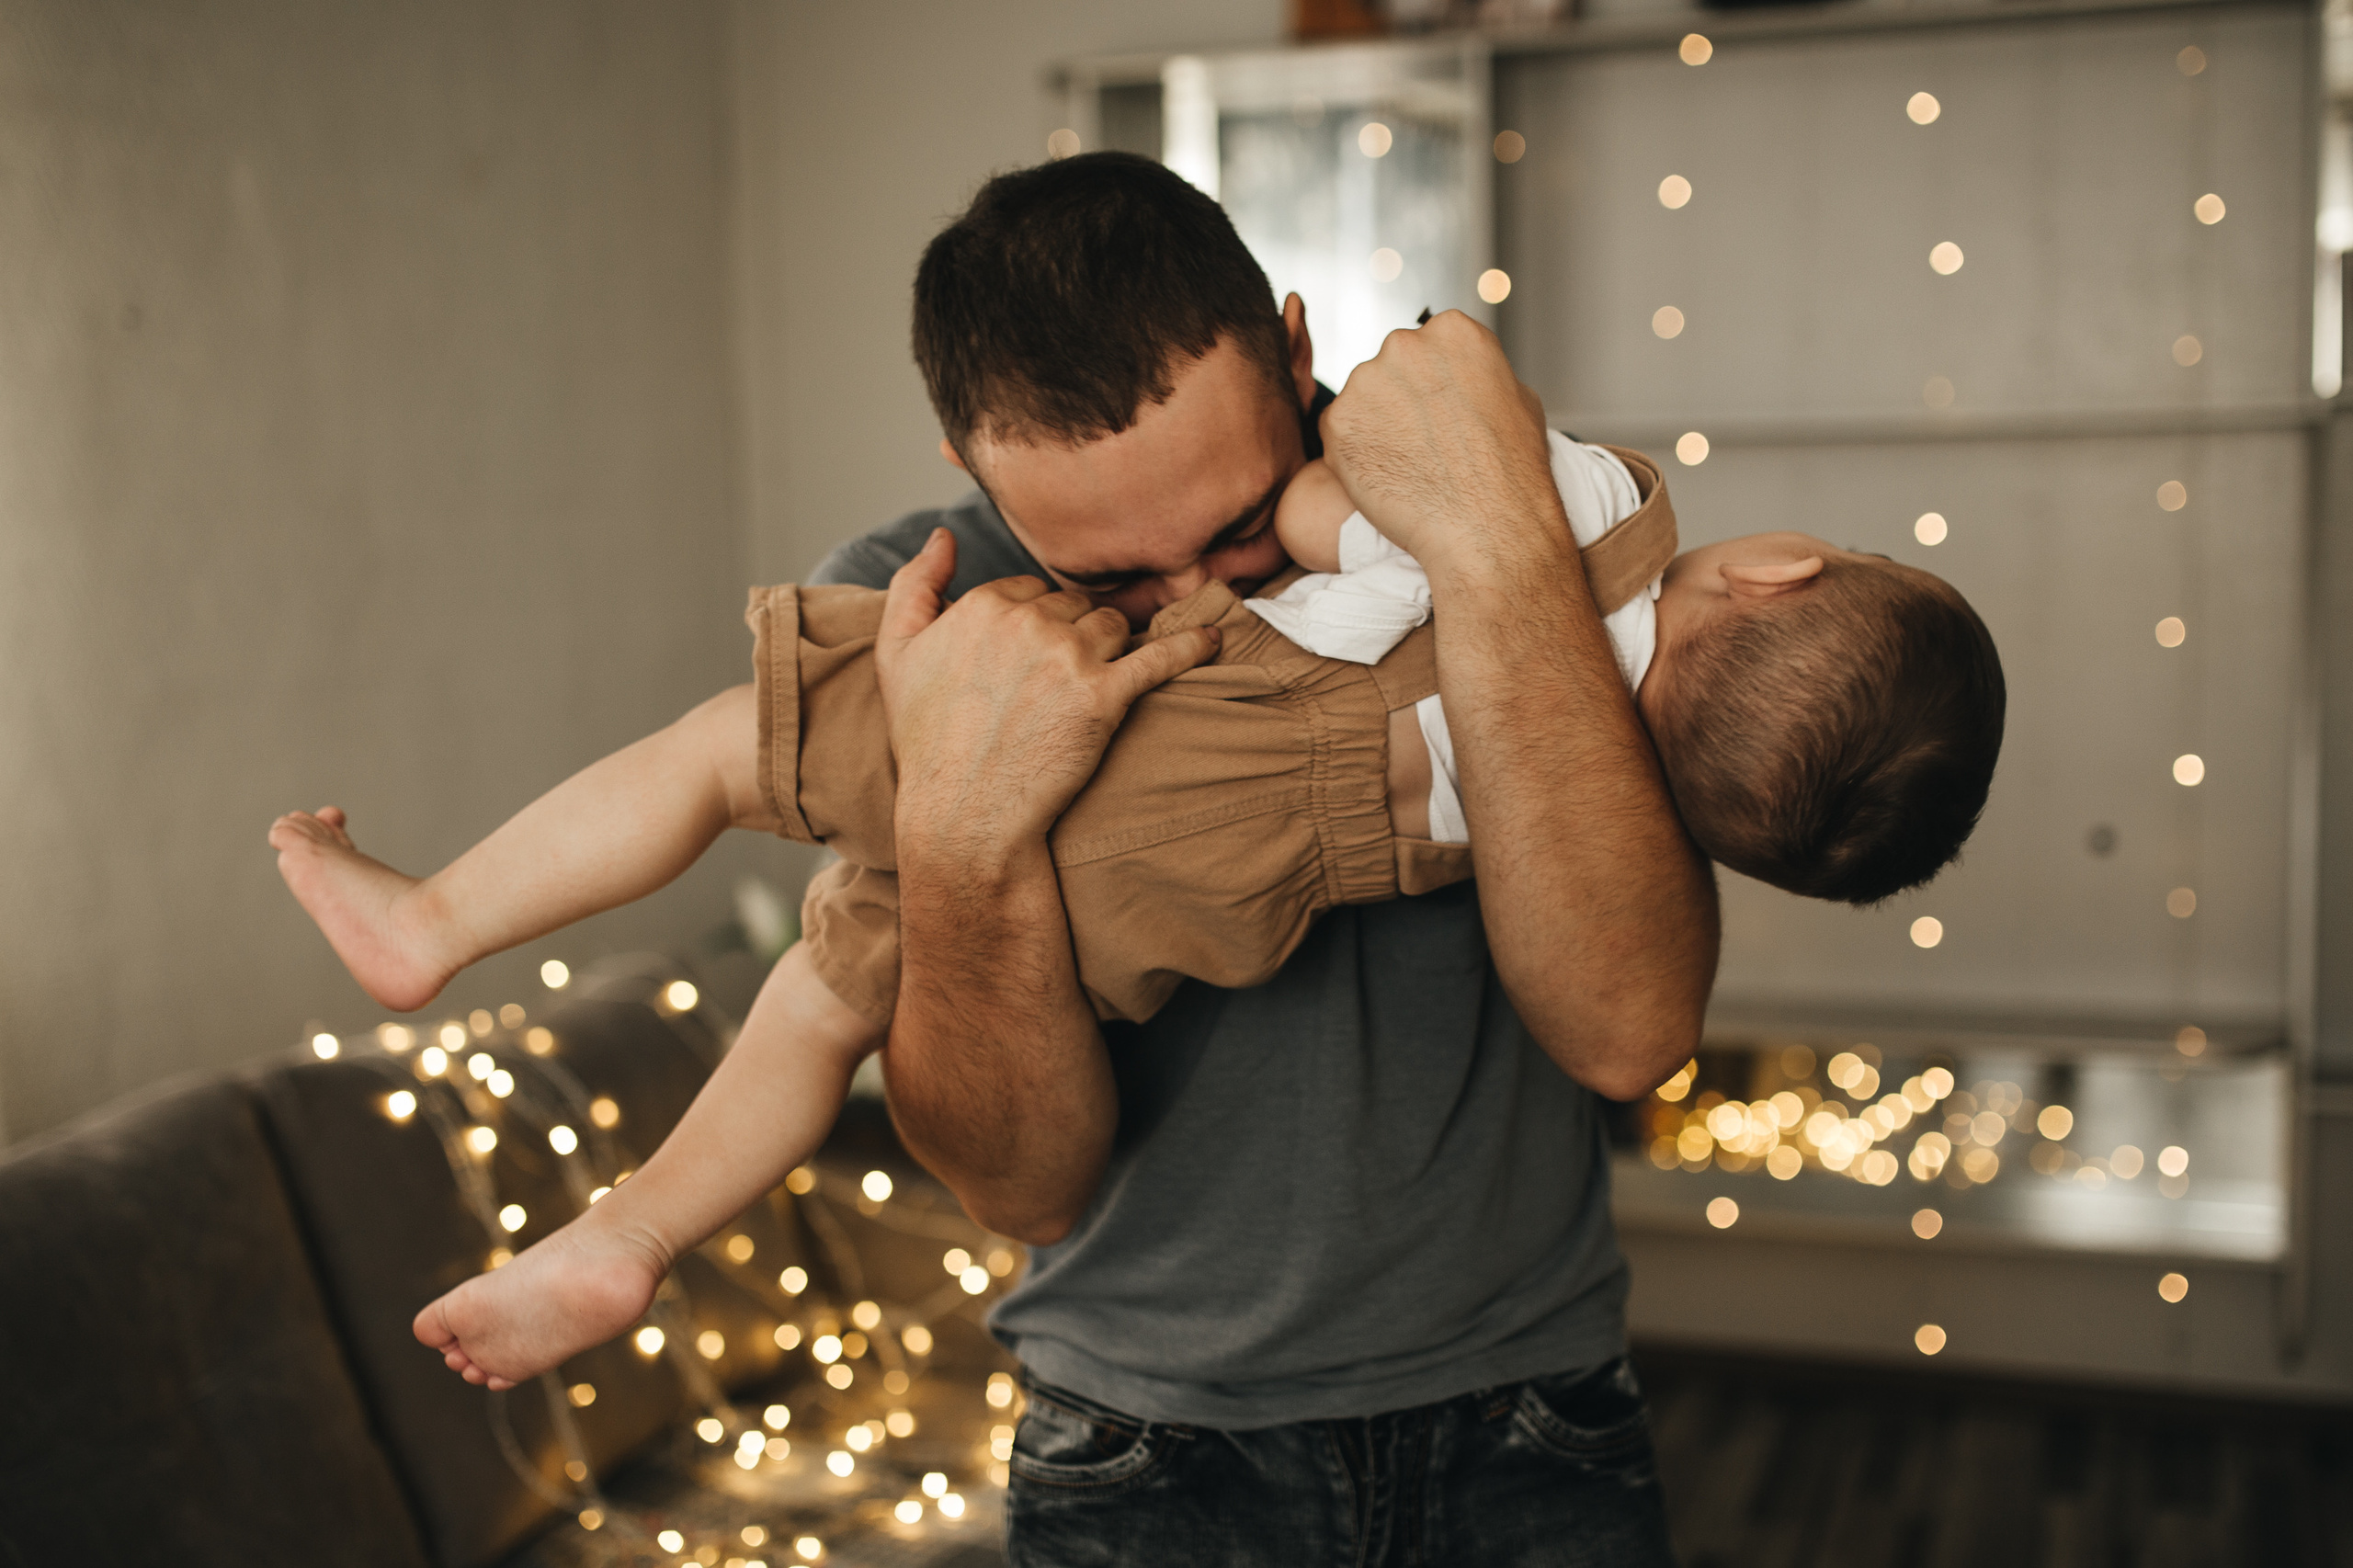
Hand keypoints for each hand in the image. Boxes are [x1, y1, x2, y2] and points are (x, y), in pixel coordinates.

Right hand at [874, 530, 1220, 852]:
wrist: (964, 814)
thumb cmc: (927, 742)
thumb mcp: (898, 654)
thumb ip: (914, 584)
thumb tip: (943, 535)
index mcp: (983, 604)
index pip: (1030, 590)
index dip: (1033, 623)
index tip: (1029, 659)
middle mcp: (1028, 622)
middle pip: (1073, 606)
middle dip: (1072, 634)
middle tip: (1061, 678)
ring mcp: (1070, 657)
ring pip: (1112, 626)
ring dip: (1112, 646)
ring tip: (1102, 678)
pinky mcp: (1105, 696)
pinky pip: (1161, 656)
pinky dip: (1190, 645)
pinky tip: (1212, 638)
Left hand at [1318, 311, 1561, 577]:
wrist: (1487, 528)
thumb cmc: (1512, 473)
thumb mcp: (1519, 399)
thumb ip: (1480, 375)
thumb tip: (1464, 377)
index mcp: (1453, 331)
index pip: (1427, 348)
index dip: (1433, 389)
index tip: (1443, 419)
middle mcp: (1405, 344)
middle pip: (1388, 369)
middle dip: (1399, 402)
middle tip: (1424, 447)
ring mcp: (1367, 380)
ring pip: (1361, 401)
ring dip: (1374, 428)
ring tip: (1409, 467)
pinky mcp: (1339, 421)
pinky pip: (1338, 433)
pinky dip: (1353, 456)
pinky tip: (1387, 479)